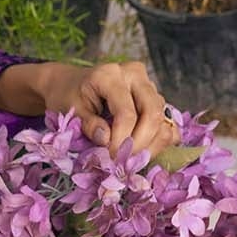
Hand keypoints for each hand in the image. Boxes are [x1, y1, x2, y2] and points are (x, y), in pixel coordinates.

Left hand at [39, 58, 180, 154]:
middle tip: (122, 162)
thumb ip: (89, 126)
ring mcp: (148, 85)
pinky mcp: (155, 98)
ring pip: (163, 119)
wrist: (71, 84)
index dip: (120, 140)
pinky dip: (159, 140)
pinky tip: (141, 151)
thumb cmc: (68, 97)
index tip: (109, 157)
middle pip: (153, 113)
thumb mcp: (71, 111)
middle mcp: (134, 75)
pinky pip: (167, 122)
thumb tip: (107, 141)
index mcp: (110, 75)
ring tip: (129, 158)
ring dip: (150, 145)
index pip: (127, 113)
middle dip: (140, 144)